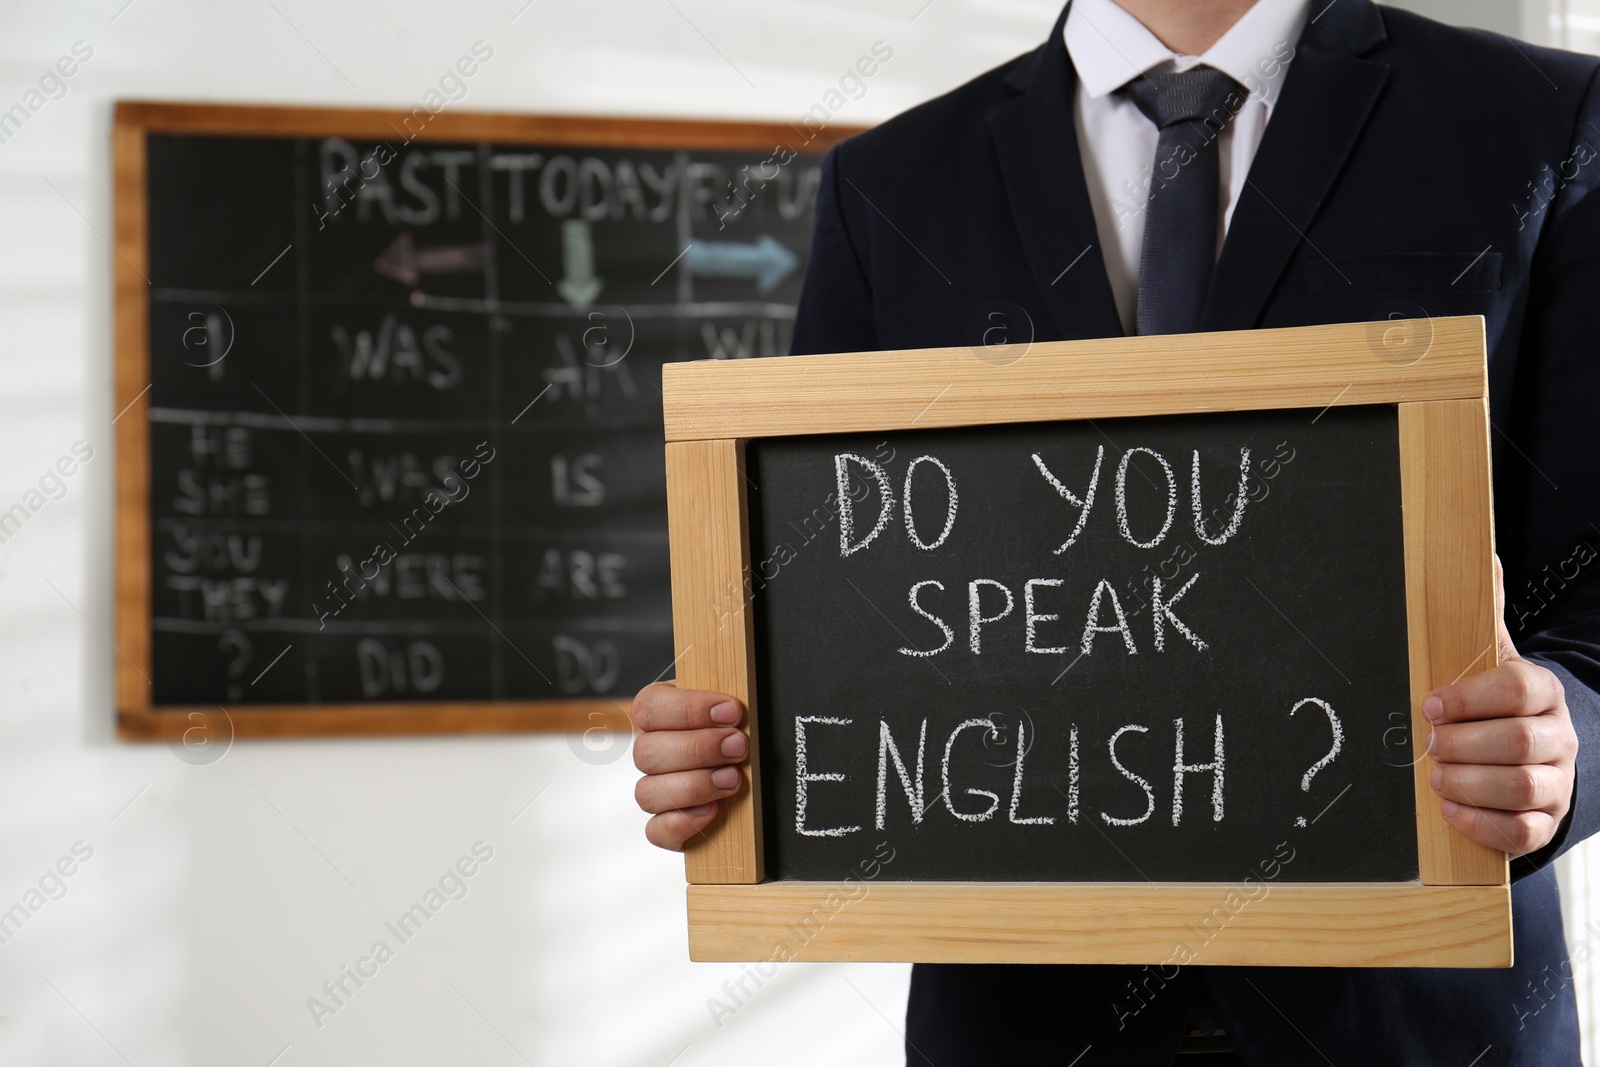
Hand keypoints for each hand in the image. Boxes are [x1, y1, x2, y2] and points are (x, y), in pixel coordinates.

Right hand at [632, 681, 747, 850]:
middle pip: (646, 751)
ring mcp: (656, 791)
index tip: (731, 712)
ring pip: (647, 792)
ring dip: (694, 786)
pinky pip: (657, 830)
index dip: (689, 709)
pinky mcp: (665, 826)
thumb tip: (739, 707)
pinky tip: (712, 810)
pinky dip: (683, 822)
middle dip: (698, 749)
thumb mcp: (736, 712)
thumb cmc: (740, 735)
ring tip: (732, 779)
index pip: (650, 707)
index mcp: (662, 714)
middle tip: (738, 747)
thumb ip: (731, 704)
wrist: (755, 774)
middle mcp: (652, 753)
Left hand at [1427, 557, 1577, 856]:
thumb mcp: (1493, 658)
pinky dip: (1481, 822)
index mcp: (1542, 691)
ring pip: (1523, 786)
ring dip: (1470, 782)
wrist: (1534, 754)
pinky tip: (1450, 809)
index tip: (1431, 704)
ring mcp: (1558, 780)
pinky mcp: (1546, 819)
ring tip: (1437, 775)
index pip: (1518, 688)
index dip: (1470, 697)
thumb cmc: (1498, 705)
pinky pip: (1523, 830)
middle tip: (1429, 744)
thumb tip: (1484, 556)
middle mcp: (1559, 736)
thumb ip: (1485, 614)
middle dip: (1464, 743)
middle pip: (1520, 740)